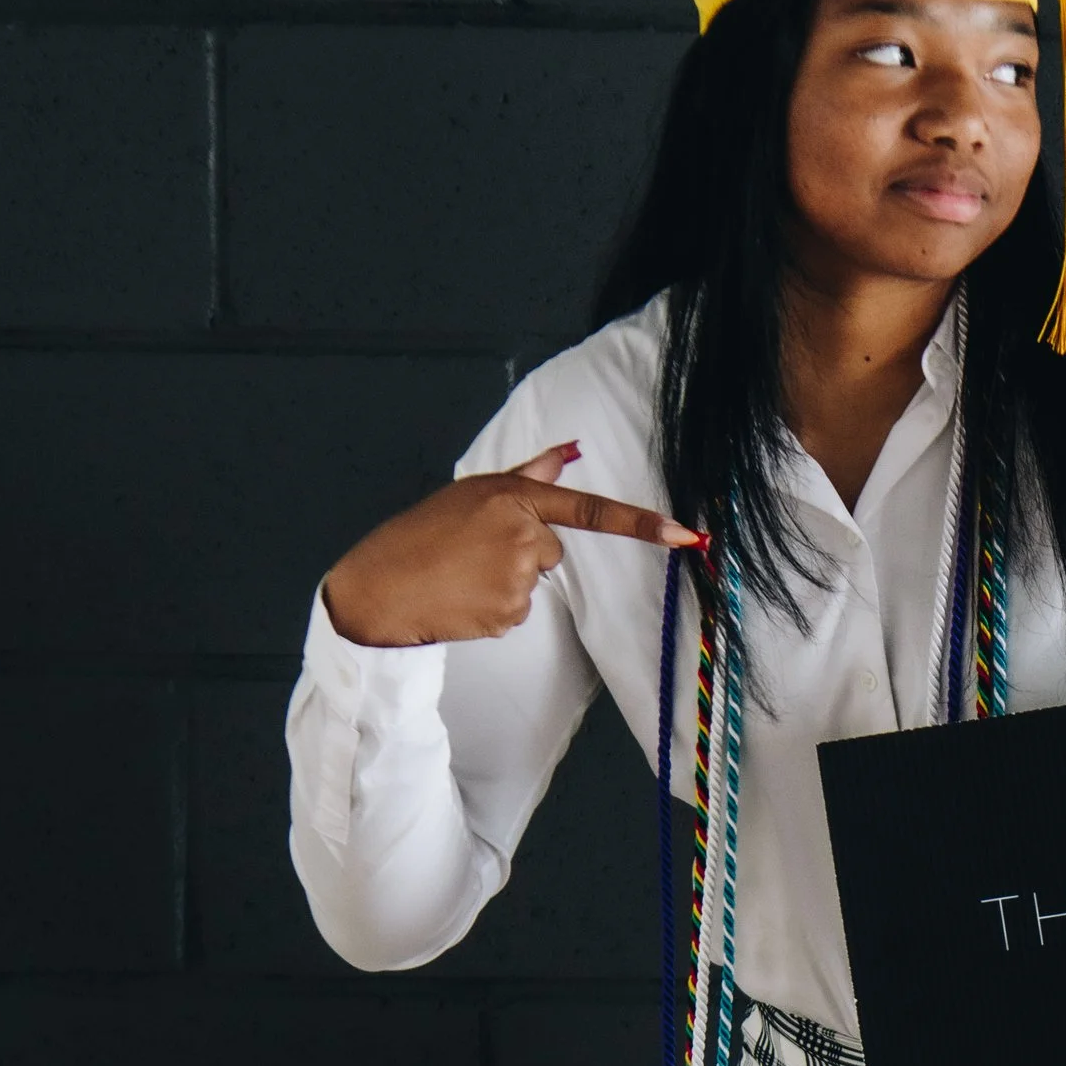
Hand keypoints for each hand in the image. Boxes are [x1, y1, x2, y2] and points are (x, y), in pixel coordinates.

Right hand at [320, 442, 700, 645]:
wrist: (379, 588)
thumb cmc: (418, 536)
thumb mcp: (470, 493)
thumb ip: (526, 476)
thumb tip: (567, 451)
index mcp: (512, 497)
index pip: (589, 509)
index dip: (642, 524)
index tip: (686, 535)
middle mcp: (522, 535)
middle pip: (551, 548)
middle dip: (520, 551)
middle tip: (470, 552)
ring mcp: (517, 577)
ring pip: (534, 581)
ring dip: (504, 580)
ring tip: (460, 574)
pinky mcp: (509, 613)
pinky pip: (518, 611)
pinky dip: (494, 607)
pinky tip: (462, 598)